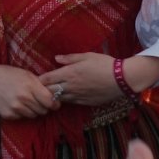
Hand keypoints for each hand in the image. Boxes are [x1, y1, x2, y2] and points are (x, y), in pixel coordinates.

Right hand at [0, 64, 60, 117]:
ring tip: (28, 102)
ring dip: (34, 110)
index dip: (55, 103)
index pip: (50, 101)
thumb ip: (40, 85)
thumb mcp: (27, 74)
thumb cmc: (9, 75)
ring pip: (34, 115)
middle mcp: (24, 98)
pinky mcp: (9, 115)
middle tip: (40, 101)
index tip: (55, 102)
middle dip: (44, 107)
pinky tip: (17, 104)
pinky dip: (23, 113)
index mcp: (31, 85)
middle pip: (43, 110)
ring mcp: (16, 108)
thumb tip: (54, 94)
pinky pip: (23, 117)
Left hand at [40, 53, 158, 105]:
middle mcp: (71, 86)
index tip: (37, 78)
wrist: (121, 79)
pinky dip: (66, 100)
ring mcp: (77, 96)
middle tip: (41, 87)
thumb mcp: (87, 56)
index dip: (40, 80)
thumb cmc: (104, 64)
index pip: (47, 79)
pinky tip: (67, 96)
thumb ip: (70, 58)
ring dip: (54, 96)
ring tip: (52, 93)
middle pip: (50, 91)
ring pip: (59, 99)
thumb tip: (56, 58)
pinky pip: (70, 103)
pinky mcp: (85, 102)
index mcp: (69, 73)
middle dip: (44, 90)